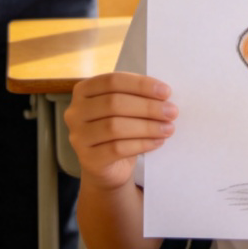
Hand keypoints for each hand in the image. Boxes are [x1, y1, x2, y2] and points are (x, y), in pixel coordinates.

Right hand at [64, 72, 176, 190]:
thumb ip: (136, 97)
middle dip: (148, 106)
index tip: (166, 91)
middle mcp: (75, 112)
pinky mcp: (87, 159)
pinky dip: (141, 144)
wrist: (108, 168)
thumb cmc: (118, 130)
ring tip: (169, 128)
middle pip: (114, 103)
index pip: (113, 81)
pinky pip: (117, 149)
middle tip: (172, 111)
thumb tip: (164, 95)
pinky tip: (158, 141)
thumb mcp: (123, 108)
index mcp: (83, 90)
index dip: (141, 84)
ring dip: (147, 126)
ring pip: (115, 127)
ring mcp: (78, 137)